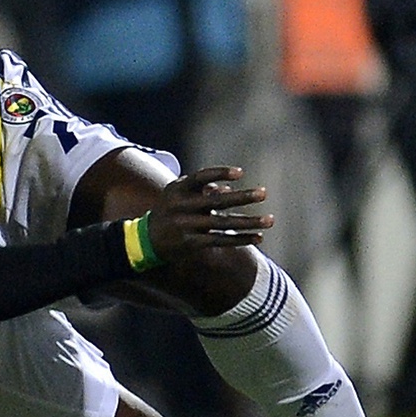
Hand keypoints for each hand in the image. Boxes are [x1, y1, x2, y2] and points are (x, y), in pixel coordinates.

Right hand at [140, 167, 271, 263]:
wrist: (145, 240)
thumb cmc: (169, 211)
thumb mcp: (178, 195)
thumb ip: (201, 190)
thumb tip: (227, 189)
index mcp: (177, 189)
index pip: (200, 178)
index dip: (220, 173)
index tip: (241, 173)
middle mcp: (180, 207)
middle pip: (217, 202)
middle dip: (242, 197)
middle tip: (264, 193)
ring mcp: (185, 226)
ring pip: (223, 224)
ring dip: (248, 222)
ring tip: (270, 220)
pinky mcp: (191, 243)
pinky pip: (220, 241)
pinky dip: (240, 239)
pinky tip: (258, 237)